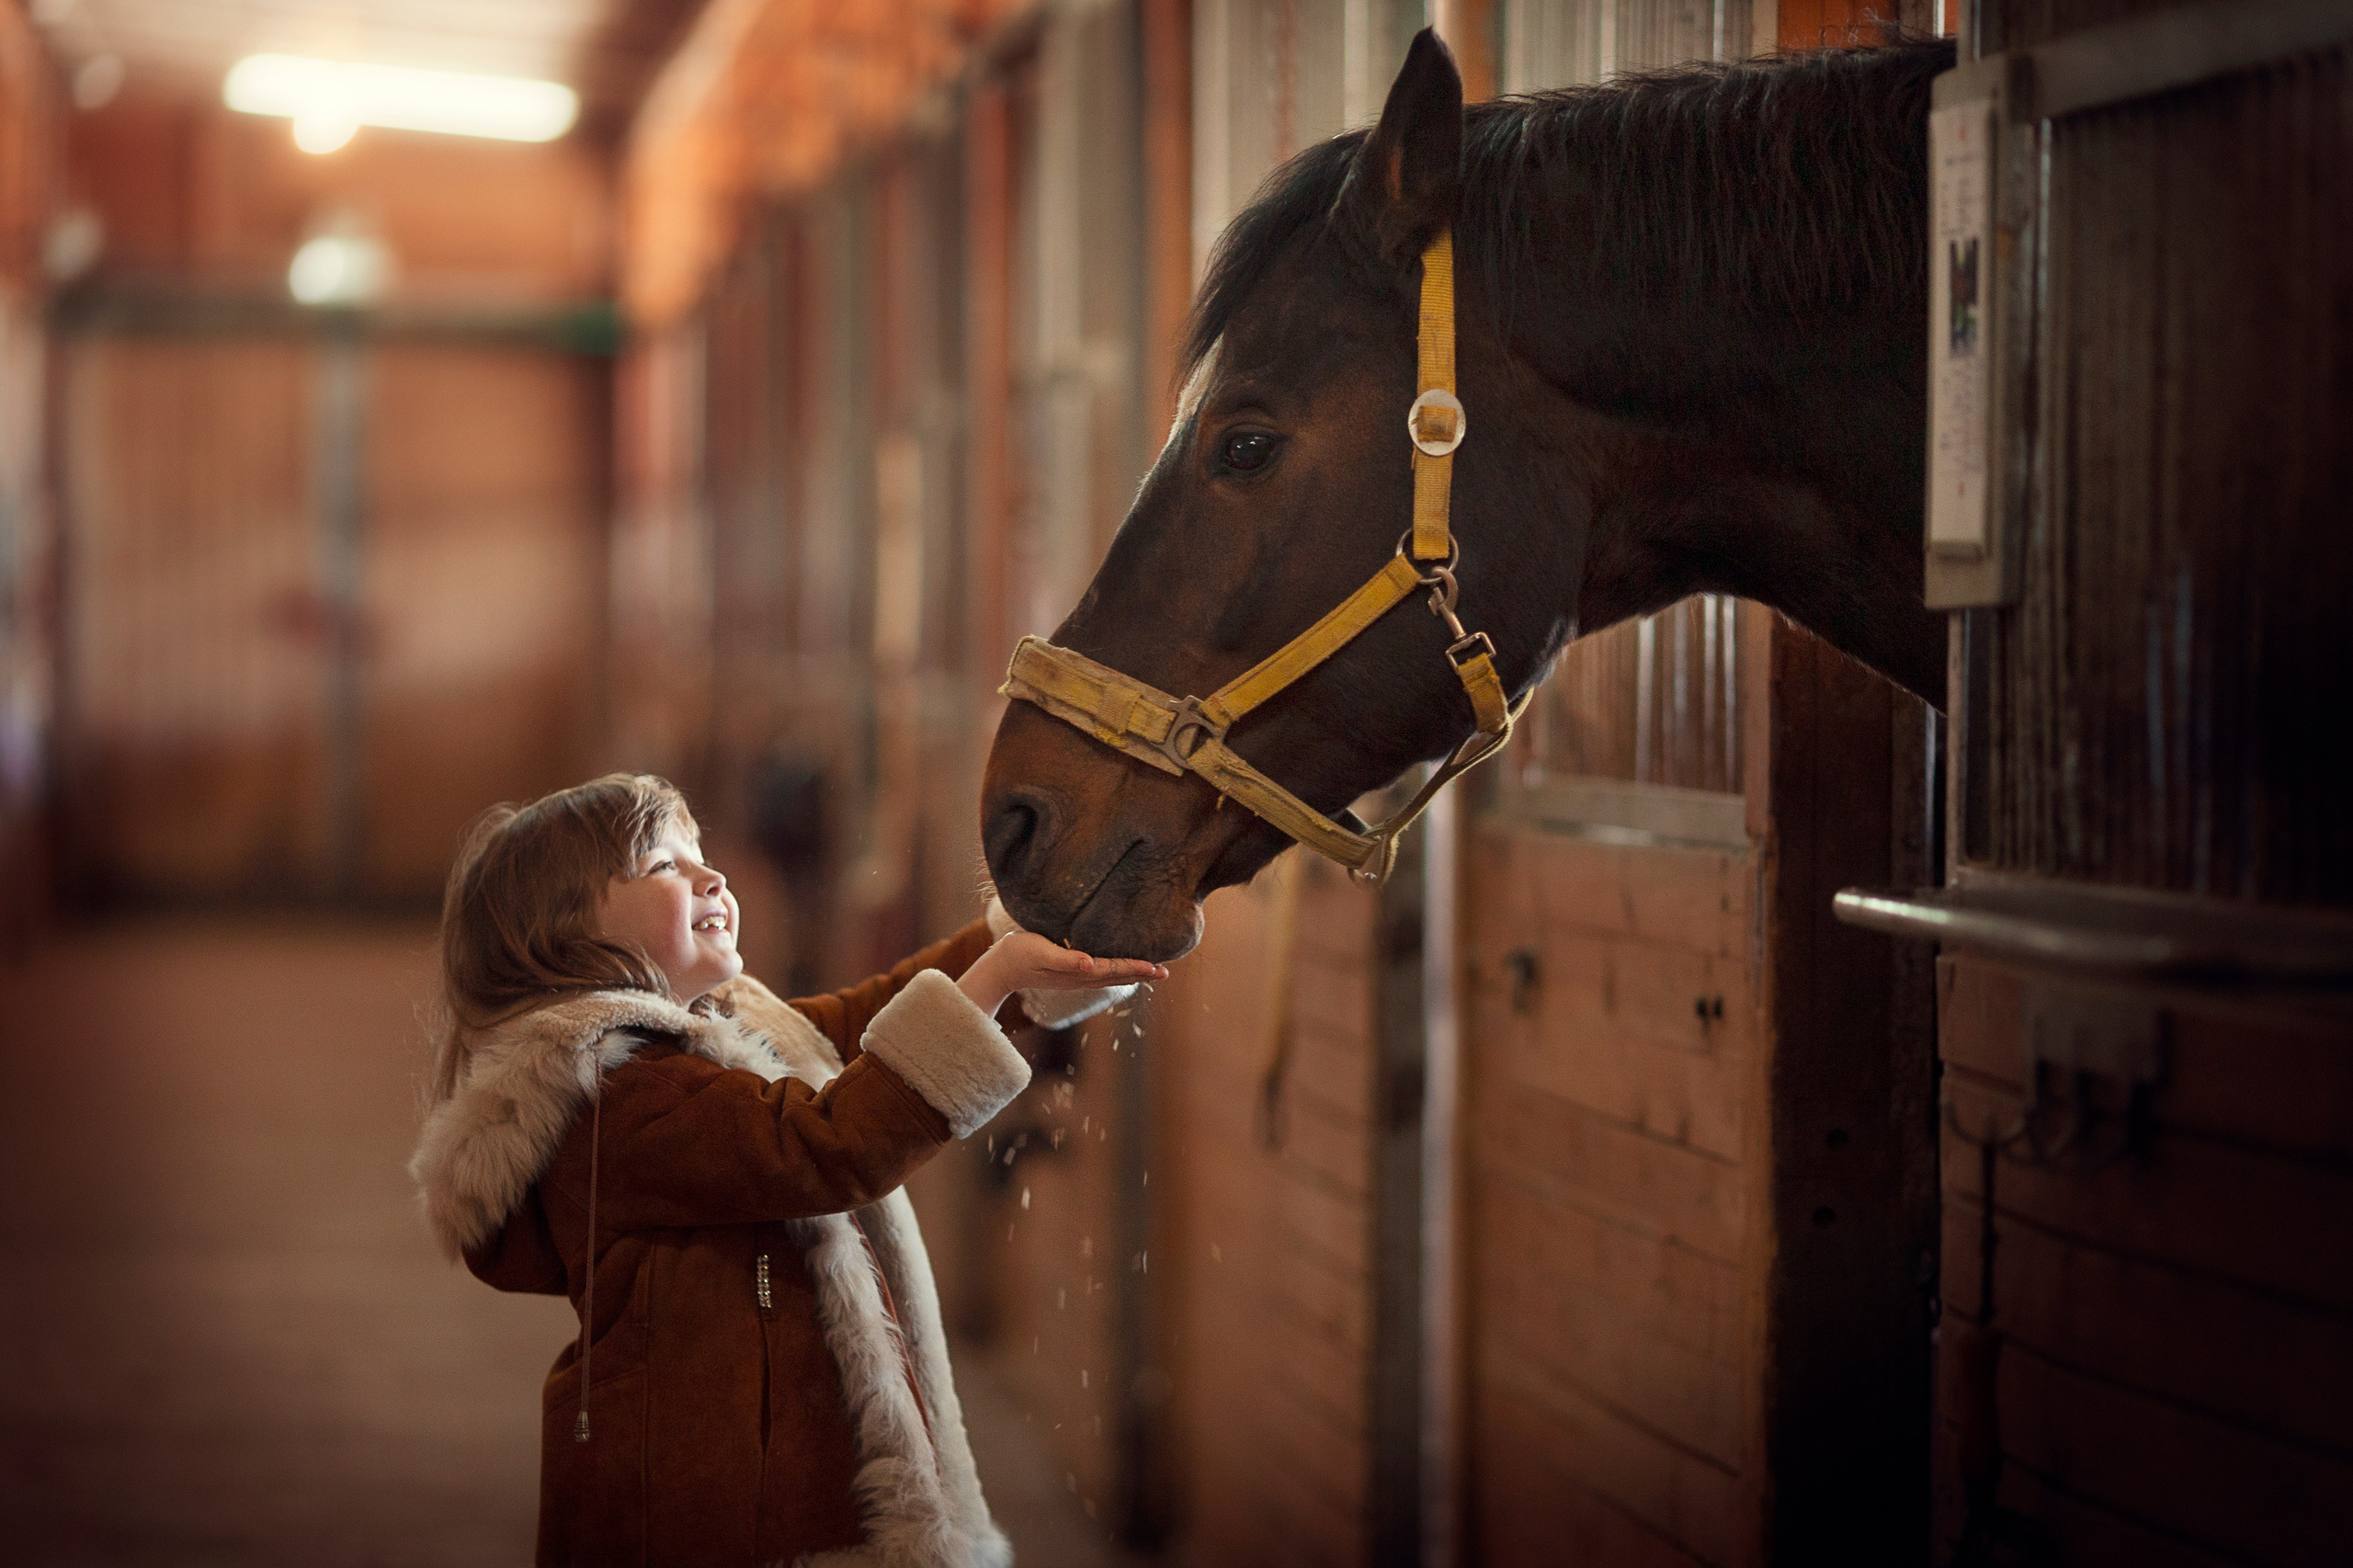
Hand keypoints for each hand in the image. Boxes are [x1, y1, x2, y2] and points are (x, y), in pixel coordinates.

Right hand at [956, 931, 1167, 1016]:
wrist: (1000, 966)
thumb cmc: (1019, 955)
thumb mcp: (1041, 953)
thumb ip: (1066, 959)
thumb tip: (1090, 964)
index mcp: (1077, 973)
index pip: (1113, 970)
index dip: (1135, 967)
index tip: (1156, 967)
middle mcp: (1081, 978)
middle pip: (1117, 976)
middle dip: (1141, 973)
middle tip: (1166, 973)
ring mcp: (1076, 977)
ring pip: (1111, 976)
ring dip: (1133, 973)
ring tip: (1152, 971)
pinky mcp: (1070, 972)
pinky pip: (1101, 973)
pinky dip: (1117, 970)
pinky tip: (1122, 967)